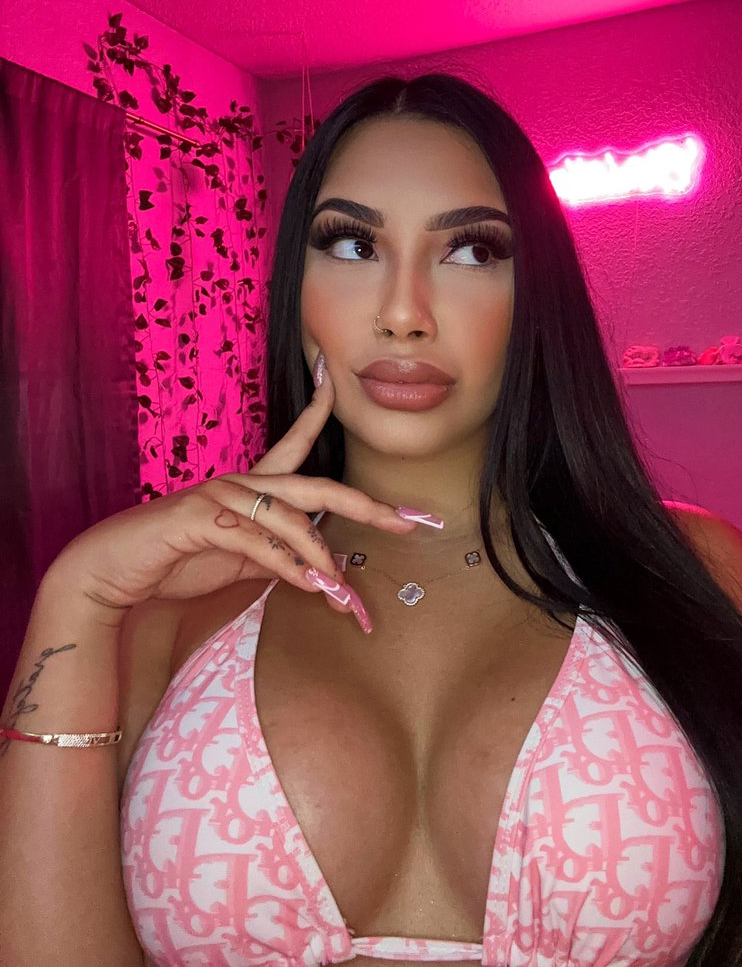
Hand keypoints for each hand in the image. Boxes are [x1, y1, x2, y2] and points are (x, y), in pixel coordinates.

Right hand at [46, 363, 416, 624]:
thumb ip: (275, 558)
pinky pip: (258, 542)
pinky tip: (307, 586)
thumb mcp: (238, 563)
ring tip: (342, 592)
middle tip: (404, 521)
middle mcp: (241, 483)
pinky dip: (287, 566)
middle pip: (314, 486)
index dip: (317, 409)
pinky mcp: (201, 519)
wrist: (113, 575)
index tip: (334, 375)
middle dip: (363, 505)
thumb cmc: (176, 562)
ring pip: (291, 520)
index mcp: (251, 485)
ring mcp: (220, 497)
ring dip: (321, 559)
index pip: (294, 442)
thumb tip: (314, 570)